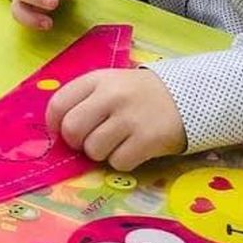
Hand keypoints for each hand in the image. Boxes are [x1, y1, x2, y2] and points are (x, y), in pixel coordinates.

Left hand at [46, 68, 185, 171]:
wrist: (187, 96)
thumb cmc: (138, 94)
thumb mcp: (109, 84)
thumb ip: (84, 100)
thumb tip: (59, 130)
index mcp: (96, 80)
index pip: (58, 104)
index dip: (55, 124)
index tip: (62, 131)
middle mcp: (111, 96)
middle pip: (72, 130)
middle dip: (76, 142)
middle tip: (89, 140)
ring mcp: (130, 118)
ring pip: (94, 150)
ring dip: (101, 153)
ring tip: (116, 142)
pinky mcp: (148, 140)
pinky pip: (118, 162)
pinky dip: (122, 161)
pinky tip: (133, 148)